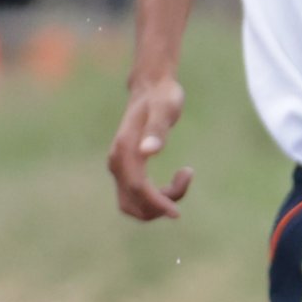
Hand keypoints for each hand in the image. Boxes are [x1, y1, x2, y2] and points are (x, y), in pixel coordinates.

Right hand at [107, 73, 190, 220]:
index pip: (137, 188)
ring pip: (132, 205)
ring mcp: (119, 167)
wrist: (150, 87)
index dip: (157, 203)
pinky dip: (155, 198)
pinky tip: (176, 179)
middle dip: (158, 206)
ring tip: (182, 178)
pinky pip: (136, 196)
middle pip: (132, 204)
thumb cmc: (162, 96)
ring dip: (157, 204)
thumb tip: (148, 152)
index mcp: (125, 150)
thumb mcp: (165, 108)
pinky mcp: (126, 169)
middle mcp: (117, 161)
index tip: (177, 213)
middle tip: (184, 180)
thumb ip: (157, 130)